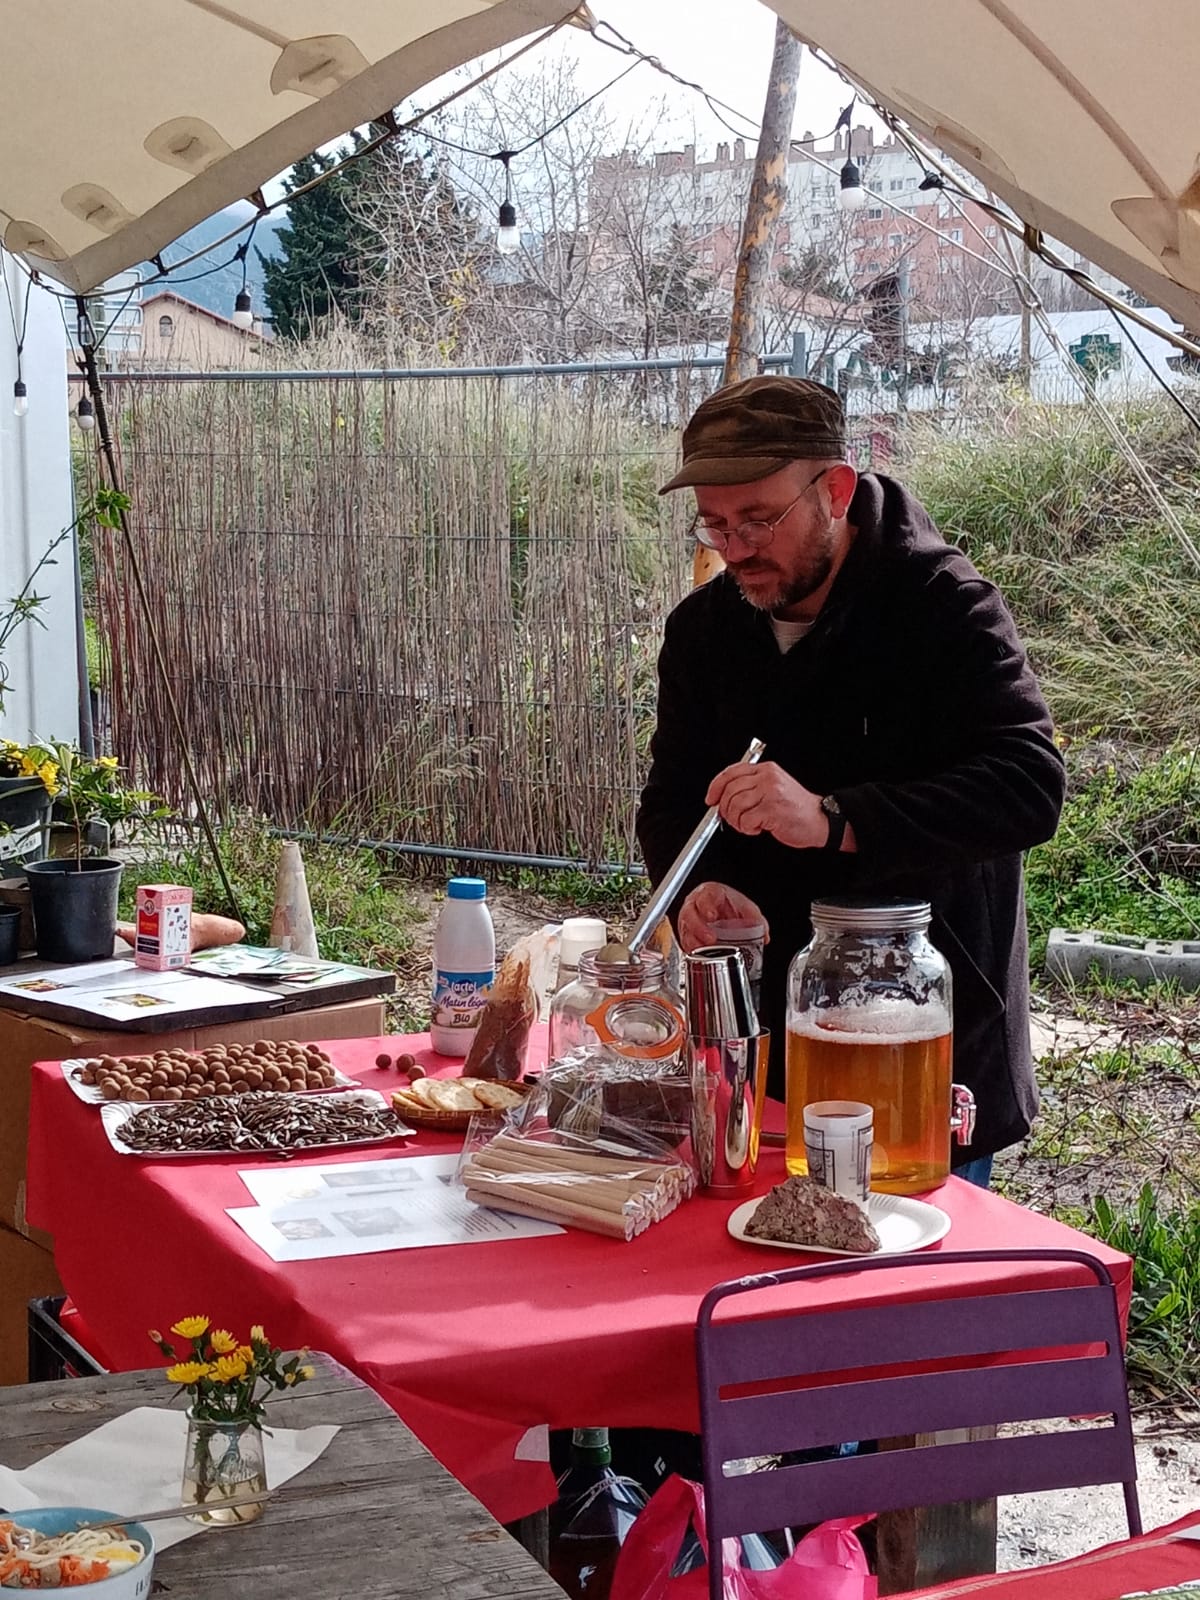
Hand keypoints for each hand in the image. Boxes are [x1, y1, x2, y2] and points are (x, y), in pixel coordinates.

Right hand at [678, 883, 768, 952]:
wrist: (723, 911)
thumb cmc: (730, 905)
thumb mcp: (746, 908)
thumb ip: (755, 918)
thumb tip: (764, 934)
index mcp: (710, 893)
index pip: (705, 895)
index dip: (706, 905)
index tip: (711, 915)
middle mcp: (695, 904)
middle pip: (689, 913)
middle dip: (698, 926)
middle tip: (710, 938)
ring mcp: (689, 920)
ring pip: (685, 929)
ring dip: (694, 940)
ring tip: (705, 949)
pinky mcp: (686, 934)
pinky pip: (685, 941)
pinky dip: (692, 948)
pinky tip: (699, 953)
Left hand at [706, 760, 828, 849]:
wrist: (820, 820)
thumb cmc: (796, 808)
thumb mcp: (773, 788)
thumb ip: (750, 787)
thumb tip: (721, 797)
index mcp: (766, 770)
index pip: (731, 772)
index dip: (715, 787)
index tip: (711, 799)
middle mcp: (768, 778)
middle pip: (730, 790)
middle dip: (726, 809)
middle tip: (734, 819)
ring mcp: (771, 793)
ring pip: (735, 806)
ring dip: (738, 821)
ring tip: (749, 824)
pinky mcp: (773, 810)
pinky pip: (746, 820)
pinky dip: (748, 829)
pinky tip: (758, 828)